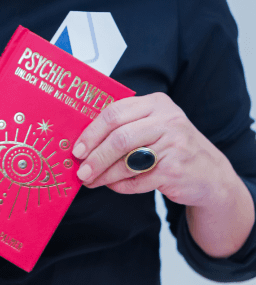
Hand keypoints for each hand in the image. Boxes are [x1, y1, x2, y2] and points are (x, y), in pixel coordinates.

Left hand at [73, 92, 238, 206]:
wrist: (212, 175)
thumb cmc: (173, 148)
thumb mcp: (153, 126)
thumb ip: (124, 126)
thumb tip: (83, 142)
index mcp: (156, 103)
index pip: (114, 113)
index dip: (91, 132)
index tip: (77, 149)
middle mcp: (168, 120)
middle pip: (119, 138)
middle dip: (95, 157)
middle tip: (81, 170)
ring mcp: (174, 145)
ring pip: (126, 161)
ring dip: (103, 174)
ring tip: (90, 181)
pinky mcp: (176, 170)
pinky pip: (138, 179)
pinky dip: (121, 185)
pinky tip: (113, 186)